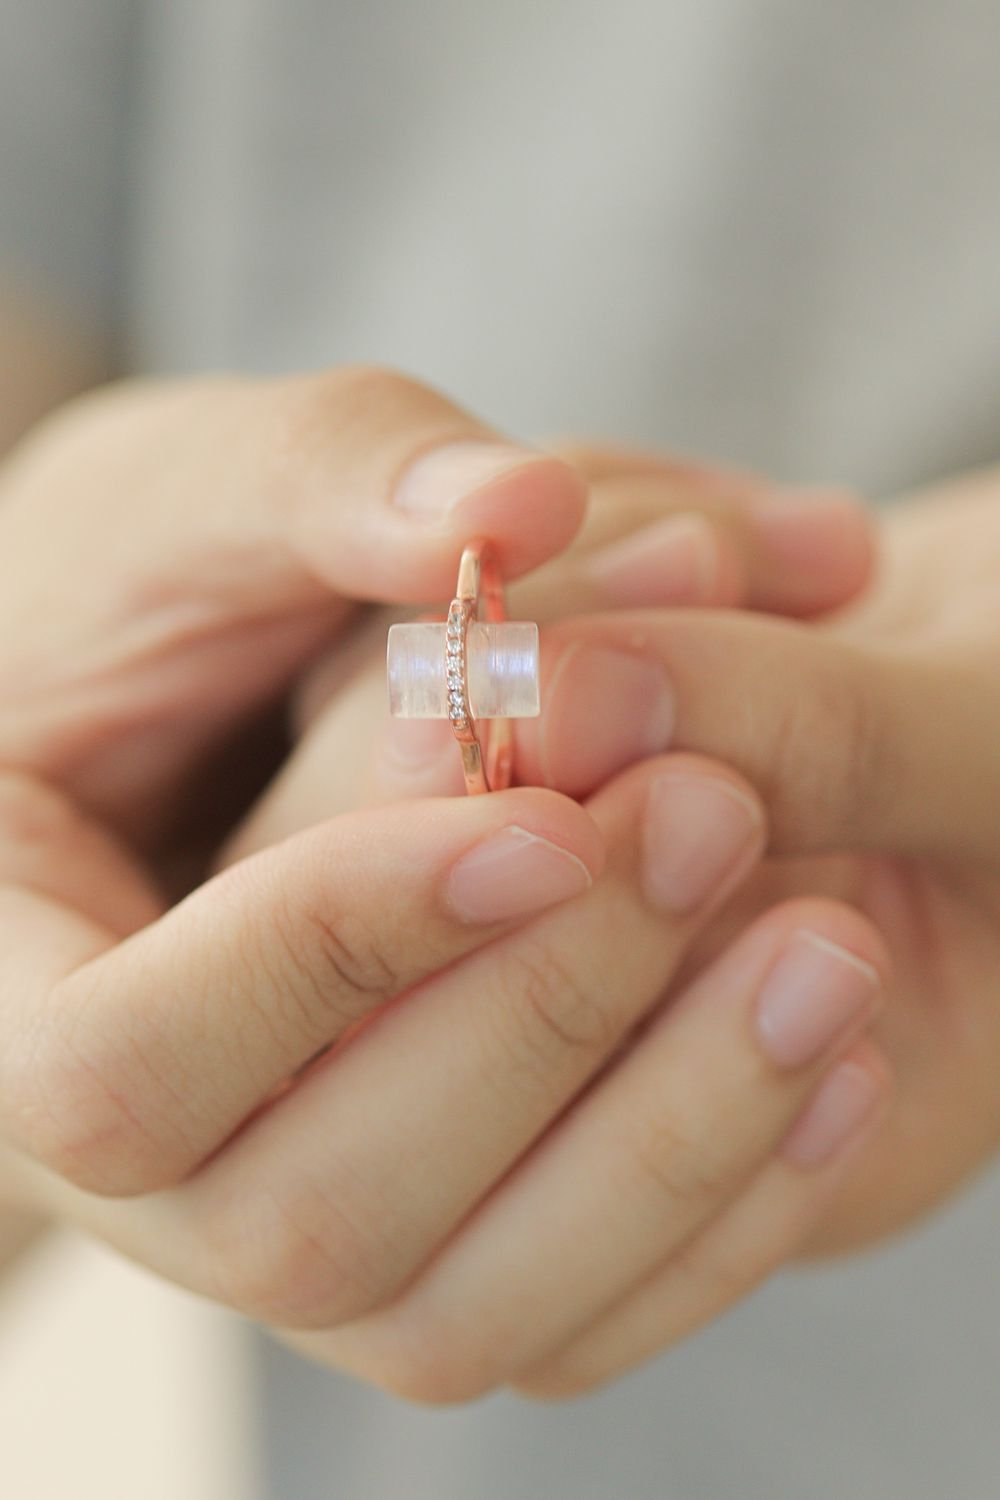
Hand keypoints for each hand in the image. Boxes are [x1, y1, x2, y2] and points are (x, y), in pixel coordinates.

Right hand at [0, 392, 886, 1407]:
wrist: (176, 708)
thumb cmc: (135, 594)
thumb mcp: (192, 498)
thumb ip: (331, 476)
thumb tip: (519, 504)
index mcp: (15, 988)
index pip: (117, 1065)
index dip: (322, 960)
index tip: (535, 820)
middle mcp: (145, 1163)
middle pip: (307, 1216)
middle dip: (536, 1024)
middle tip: (717, 814)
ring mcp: (281, 1222)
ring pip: (455, 1308)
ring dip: (658, 1143)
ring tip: (822, 947)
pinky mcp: (421, 1242)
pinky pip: (562, 1310)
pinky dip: (709, 1206)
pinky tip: (833, 1063)